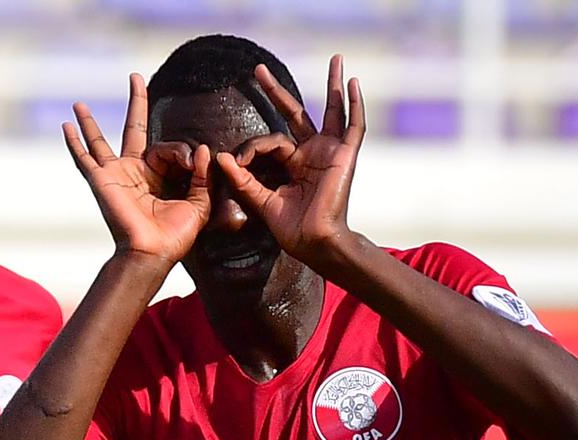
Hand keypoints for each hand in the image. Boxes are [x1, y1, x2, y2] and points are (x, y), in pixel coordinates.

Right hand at [63, 73, 210, 266]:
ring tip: (79, 103)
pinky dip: (74, 143)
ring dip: (89, 122)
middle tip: (135, 77)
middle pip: (134, 128)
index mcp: (157, 176)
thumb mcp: (198, 203)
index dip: (183, 152)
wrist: (152, 252)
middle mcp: (134, 172)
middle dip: (136, 103)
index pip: (168, 147)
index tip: (193, 162)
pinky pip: (84, 158)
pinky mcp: (102, 180)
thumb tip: (204, 149)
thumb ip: (202, 176)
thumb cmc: (175, 235)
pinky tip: (66, 126)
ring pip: (100, 141)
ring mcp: (115, 174)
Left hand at [215, 55, 364, 265]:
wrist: (314, 243)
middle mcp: (311, 153)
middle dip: (276, 93)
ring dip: (333, 84)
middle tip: (258, 71)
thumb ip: (243, 180)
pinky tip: (352, 83)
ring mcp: (330, 151)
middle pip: (295, 114)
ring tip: (336, 58)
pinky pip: (354, 125)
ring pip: (333, 110)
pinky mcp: (346, 155)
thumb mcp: (262, 201)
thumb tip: (222, 157)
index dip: (252, 148)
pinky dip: (355, 104)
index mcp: (293, 164)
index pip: (270, 141)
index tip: (238, 161)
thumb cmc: (292, 228)